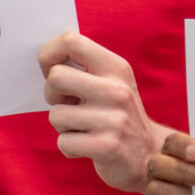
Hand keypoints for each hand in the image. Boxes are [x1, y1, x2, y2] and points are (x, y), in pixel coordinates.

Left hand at [39, 31, 169, 192]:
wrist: (149, 153)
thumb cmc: (117, 114)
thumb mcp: (112, 82)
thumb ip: (83, 68)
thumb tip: (45, 57)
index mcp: (116, 68)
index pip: (72, 41)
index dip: (50, 54)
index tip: (50, 69)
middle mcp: (117, 89)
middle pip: (56, 77)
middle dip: (53, 94)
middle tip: (68, 103)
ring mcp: (114, 118)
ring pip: (55, 115)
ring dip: (63, 126)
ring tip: (84, 128)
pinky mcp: (107, 146)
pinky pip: (63, 142)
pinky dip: (70, 147)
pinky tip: (88, 145)